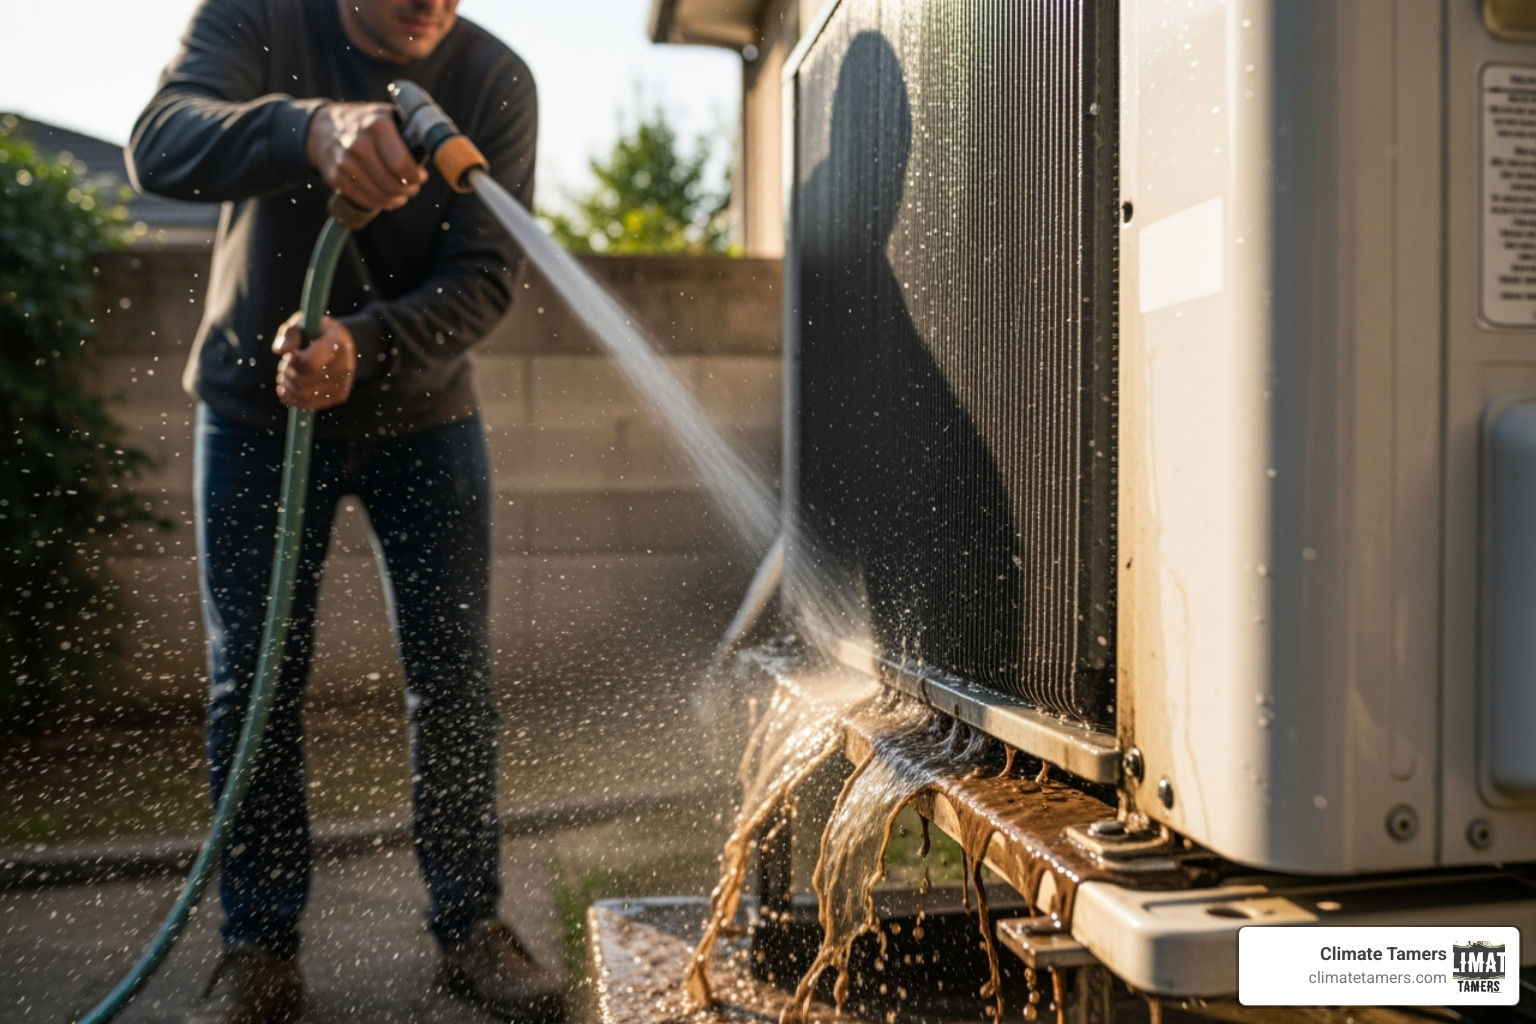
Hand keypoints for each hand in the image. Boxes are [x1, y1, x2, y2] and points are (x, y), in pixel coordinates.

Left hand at [273, 313, 356, 409]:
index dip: (291, 362)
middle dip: (286, 374)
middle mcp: (345, 366)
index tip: (290, 355)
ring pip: (303, 396)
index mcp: (337, 344)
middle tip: (284, 365)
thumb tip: (281, 351)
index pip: (308, 364)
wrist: (341, 343)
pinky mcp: (340, 395)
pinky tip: (287, 390)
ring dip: (287, 387)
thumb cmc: (316, 331)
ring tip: (285, 376)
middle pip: (302, 382)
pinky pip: (309, 405)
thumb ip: (289, 333)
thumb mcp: (302, 322)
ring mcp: (344, 383)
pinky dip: (293, 399)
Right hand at [306, 102, 426, 210]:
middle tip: (412, 188)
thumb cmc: (366, 124)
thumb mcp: (387, 116)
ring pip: (380, 196)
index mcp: (376, 124)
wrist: (323, 128)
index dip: (416, 178)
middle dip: (408, 190)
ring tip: (400, 195)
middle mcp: (358, 143)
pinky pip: (365, 201)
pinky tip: (385, 198)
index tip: (421, 177)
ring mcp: (344, 162)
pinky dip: (379, 203)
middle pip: (392, 184)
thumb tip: (438, 153)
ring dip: (396, 200)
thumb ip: (411, 131)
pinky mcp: (335, 177)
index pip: (402, 165)